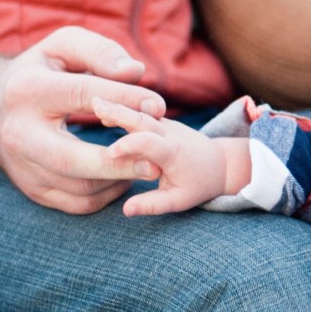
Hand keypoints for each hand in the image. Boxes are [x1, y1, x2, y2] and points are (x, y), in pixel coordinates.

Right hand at [0, 28, 166, 213]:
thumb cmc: (39, 72)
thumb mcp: (63, 47)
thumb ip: (100, 52)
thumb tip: (135, 72)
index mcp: (27, 90)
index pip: (82, 95)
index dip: (124, 100)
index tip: (158, 106)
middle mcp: (19, 133)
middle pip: (71, 158)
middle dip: (119, 162)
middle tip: (156, 160)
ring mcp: (22, 167)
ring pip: (79, 187)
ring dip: (120, 180)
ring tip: (147, 165)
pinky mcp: (33, 190)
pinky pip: (78, 204)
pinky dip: (108, 195)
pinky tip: (125, 177)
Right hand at [92, 99, 247, 213]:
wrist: (218, 163)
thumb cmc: (197, 185)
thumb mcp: (180, 201)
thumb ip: (153, 204)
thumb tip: (127, 209)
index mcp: (173, 152)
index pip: (151, 144)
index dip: (130, 147)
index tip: (109, 153)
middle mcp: (169, 132)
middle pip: (143, 119)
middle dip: (119, 112)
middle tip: (94, 105)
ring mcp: (164, 122)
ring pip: (139, 110)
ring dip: (116, 105)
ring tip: (92, 101)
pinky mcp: (157, 120)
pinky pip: (138, 110)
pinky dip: (119, 107)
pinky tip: (98, 105)